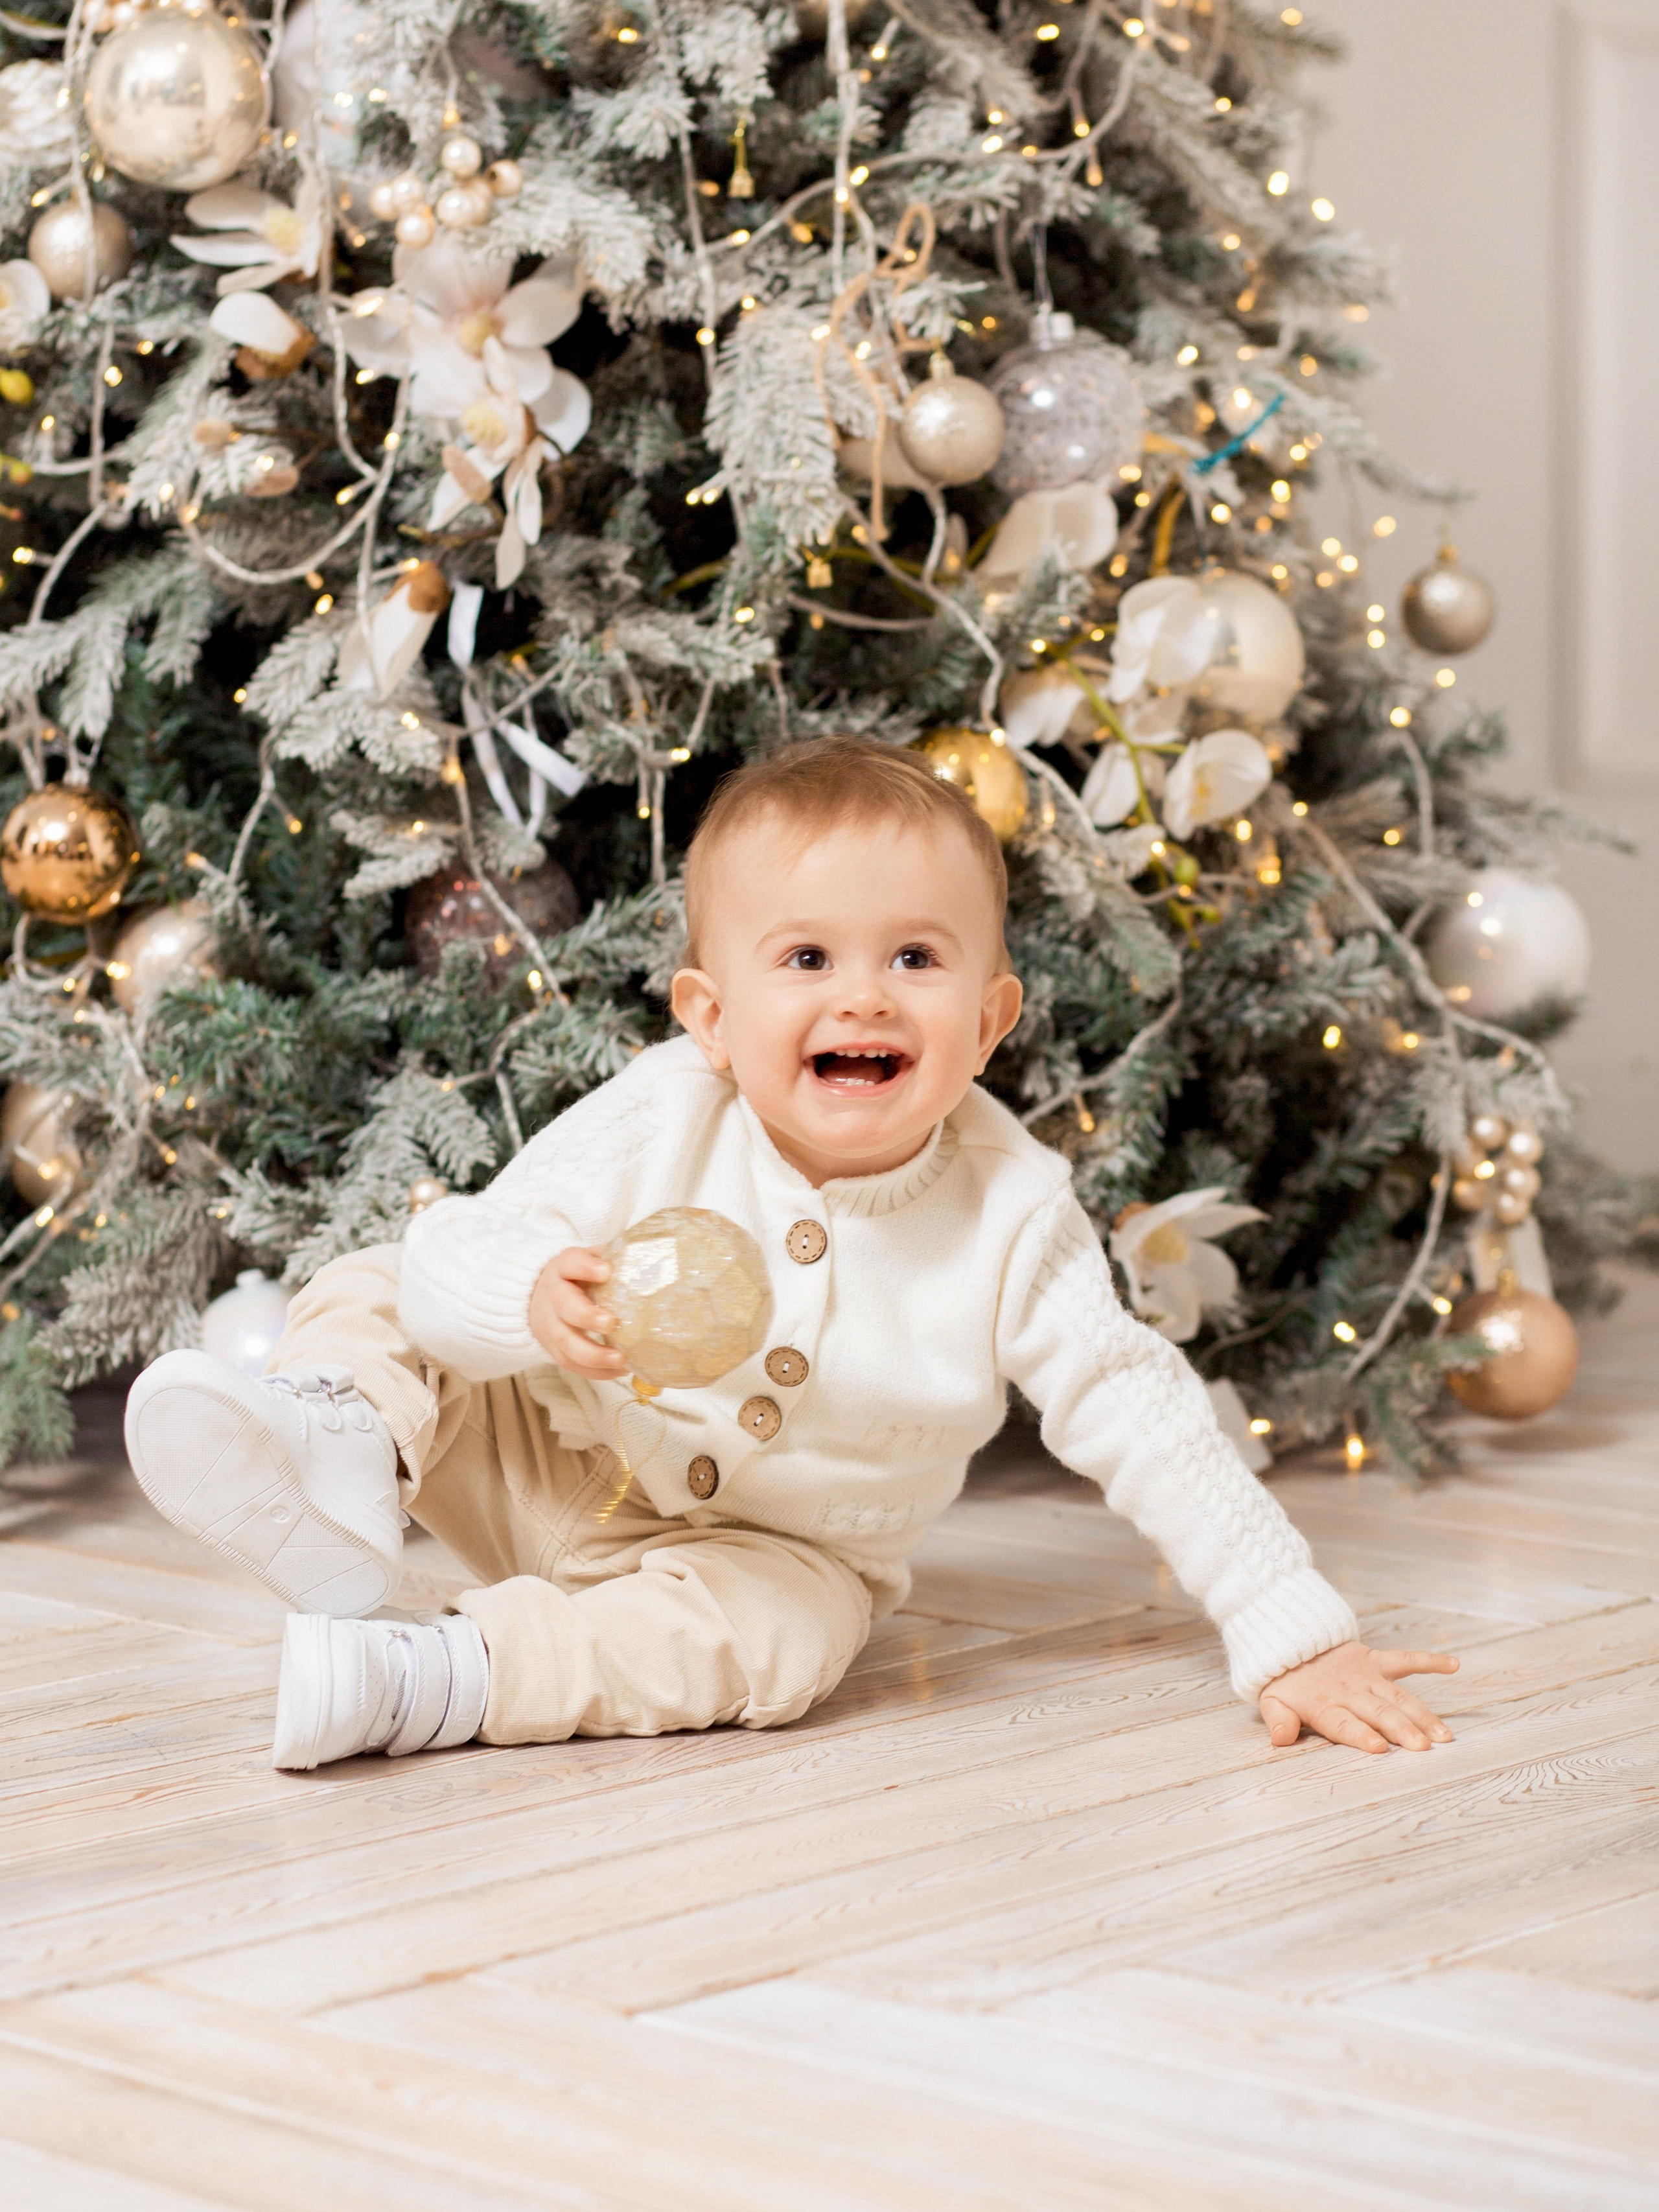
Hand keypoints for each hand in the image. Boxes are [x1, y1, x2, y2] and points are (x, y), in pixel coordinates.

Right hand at [529, 1247, 626, 1379]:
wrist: (542, 1296)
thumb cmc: (579, 1277)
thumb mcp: (592, 1260)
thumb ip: (615, 1259)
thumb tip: (656, 1262)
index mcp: (562, 1268)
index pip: (570, 1263)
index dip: (585, 1267)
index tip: (606, 1271)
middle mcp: (551, 1296)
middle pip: (564, 1306)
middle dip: (587, 1316)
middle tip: (611, 1323)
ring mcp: (549, 1325)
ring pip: (565, 1342)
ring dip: (593, 1354)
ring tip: (621, 1359)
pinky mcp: (552, 1348)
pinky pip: (570, 1363)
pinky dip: (595, 1371)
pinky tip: (619, 1370)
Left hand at [1259, 1641, 1457, 1753]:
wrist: (1291, 1639)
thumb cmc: (1286, 1681)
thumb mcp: (1272, 1701)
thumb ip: (1278, 1721)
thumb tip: (1279, 1740)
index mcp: (1324, 1705)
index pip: (1343, 1724)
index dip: (1359, 1735)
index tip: (1379, 1748)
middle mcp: (1350, 1691)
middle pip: (1378, 1713)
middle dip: (1401, 1730)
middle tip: (1423, 1747)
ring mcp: (1366, 1674)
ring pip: (1398, 1696)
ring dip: (1422, 1714)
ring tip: (1443, 1735)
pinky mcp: (1376, 1659)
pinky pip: (1405, 1659)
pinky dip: (1429, 1661)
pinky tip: (1453, 1665)